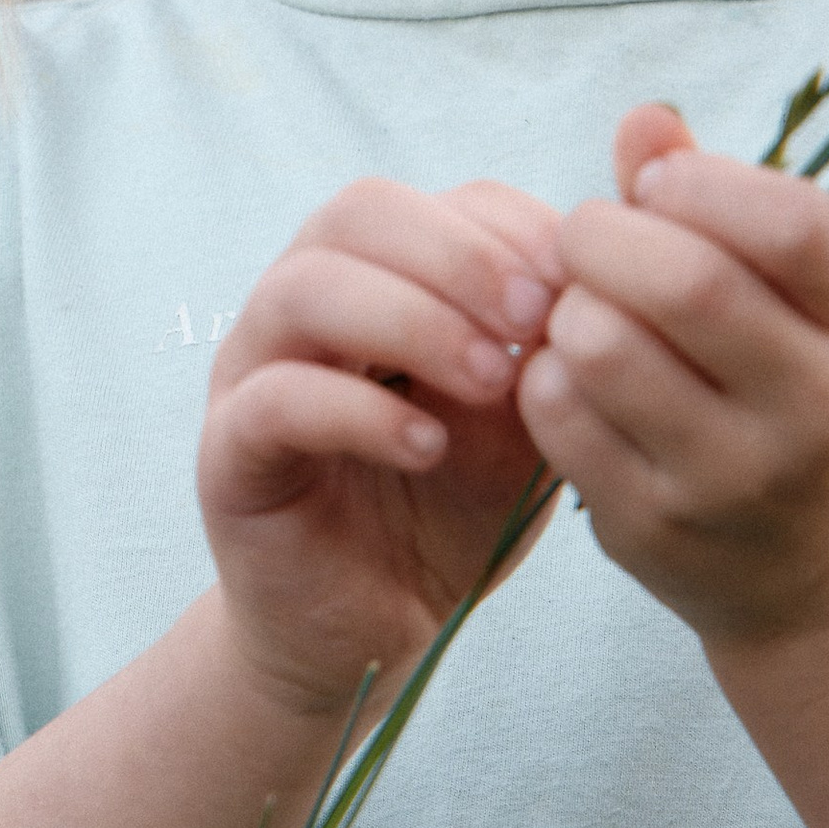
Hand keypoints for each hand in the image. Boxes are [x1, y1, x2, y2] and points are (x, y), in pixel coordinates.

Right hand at [200, 175, 564, 723]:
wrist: (373, 626)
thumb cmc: (452, 508)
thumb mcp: (525, 424)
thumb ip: (552, 353)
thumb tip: (602, 284)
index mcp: (381, 277)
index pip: (439, 201)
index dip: (511, 229)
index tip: (577, 285)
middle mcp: (305, 305)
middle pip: (359, 213)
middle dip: (460, 257)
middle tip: (534, 321)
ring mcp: (252, 372)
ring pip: (304, 288)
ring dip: (411, 319)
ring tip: (490, 380)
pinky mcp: (227, 454)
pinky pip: (275, 400)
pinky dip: (359, 412)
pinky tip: (428, 447)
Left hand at [519, 107, 828, 652]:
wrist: (821, 574)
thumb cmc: (802, 392)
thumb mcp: (803, 300)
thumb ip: (725, 200)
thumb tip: (643, 121)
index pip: (799, 228)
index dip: (707, 185)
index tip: (658, 185)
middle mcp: (816, 410)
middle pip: (688, 285)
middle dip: (609, 234)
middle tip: (589, 234)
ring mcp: (734, 479)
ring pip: (605, 348)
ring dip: (569, 304)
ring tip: (583, 306)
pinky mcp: (654, 529)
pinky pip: (559, 417)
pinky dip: (545, 373)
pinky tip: (572, 373)